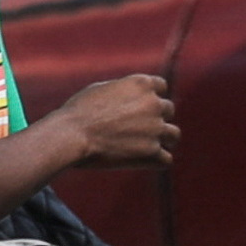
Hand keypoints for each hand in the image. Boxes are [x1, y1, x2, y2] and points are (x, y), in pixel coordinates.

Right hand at [42, 72, 176, 169]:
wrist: (71, 134)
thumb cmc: (79, 111)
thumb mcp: (101, 89)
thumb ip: (123, 91)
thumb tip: (131, 98)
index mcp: (142, 84)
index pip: (161, 87)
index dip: (152, 97)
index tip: (141, 108)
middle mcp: (154, 104)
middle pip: (169, 110)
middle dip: (157, 119)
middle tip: (138, 130)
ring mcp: (156, 128)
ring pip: (174, 135)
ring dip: (163, 140)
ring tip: (146, 147)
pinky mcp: (152, 152)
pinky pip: (166, 159)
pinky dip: (155, 161)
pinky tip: (142, 162)